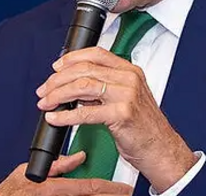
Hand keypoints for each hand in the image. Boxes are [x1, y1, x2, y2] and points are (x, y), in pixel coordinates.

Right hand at [0, 151, 132, 195]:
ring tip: (115, 193)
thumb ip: (59, 165)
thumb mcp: (36, 171)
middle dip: (110, 194)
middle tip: (126, 193)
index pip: (89, 188)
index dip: (110, 188)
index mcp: (55, 189)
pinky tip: (96, 195)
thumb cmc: (13, 190)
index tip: (124, 189)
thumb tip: (78, 158)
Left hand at [35, 47, 198, 192]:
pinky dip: (65, 116)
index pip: (96, 54)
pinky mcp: (122, 114)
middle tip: (44, 90)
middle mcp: (129, 79)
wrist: (162, 150)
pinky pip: (85, 112)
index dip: (71, 58)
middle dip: (58, 80)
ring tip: (46, 103)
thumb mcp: (127, 99)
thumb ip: (105, 88)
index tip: (56, 67)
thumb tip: (74, 86)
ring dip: (58, 95)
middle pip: (84, 70)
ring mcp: (127, 95)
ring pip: (82, 86)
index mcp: (130, 71)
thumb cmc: (144, 128)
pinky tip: (55, 118)